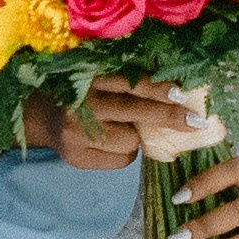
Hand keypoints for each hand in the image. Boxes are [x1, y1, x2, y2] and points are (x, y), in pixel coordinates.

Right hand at [23, 77, 199, 169]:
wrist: (42, 118)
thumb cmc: (84, 95)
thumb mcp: (99, 81)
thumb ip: (127, 85)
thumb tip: (177, 98)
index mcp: (88, 78)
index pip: (129, 83)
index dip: (158, 89)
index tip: (183, 95)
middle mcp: (79, 104)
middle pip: (134, 112)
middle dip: (168, 117)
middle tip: (196, 122)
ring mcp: (75, 134)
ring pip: (130, 140)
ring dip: (136, 137)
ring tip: (120, 128)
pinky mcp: (77, 158)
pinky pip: (121, 160)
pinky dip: (124, 153)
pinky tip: (109, 144)